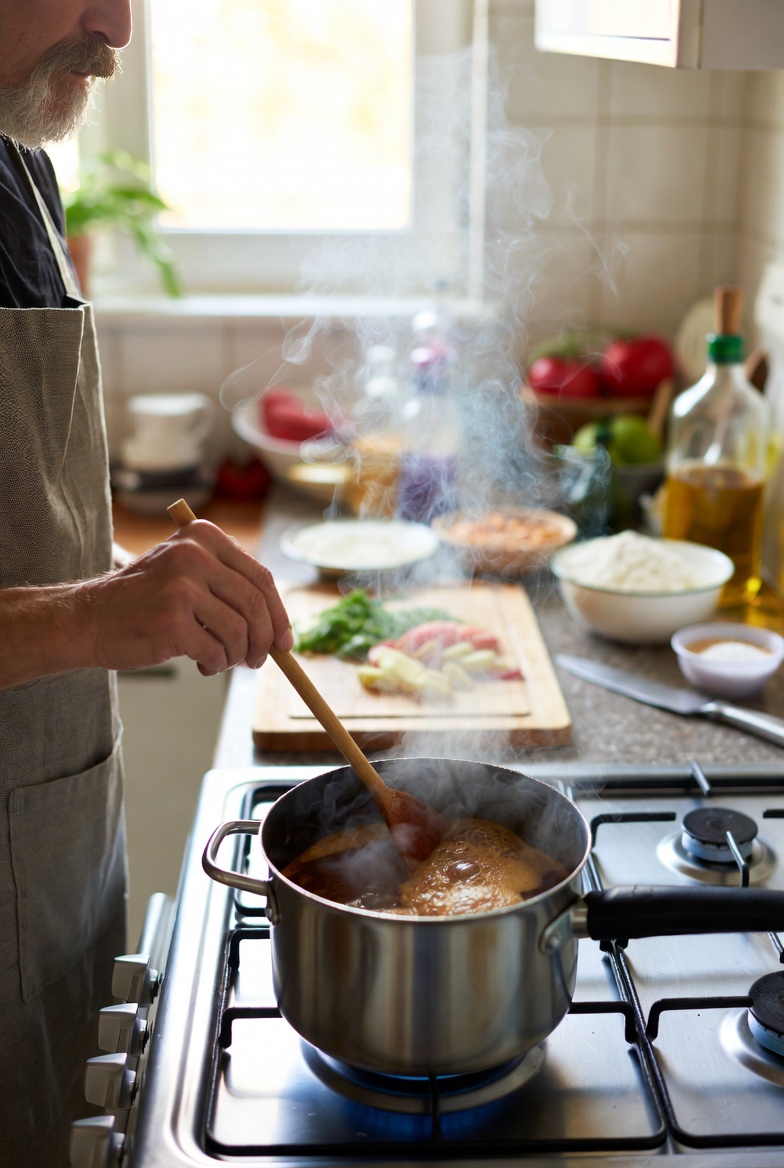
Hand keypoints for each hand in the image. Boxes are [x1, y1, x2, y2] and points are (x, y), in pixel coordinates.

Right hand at [80, 519, 292, 674]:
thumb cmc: (143, 602)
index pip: (261, 577)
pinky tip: (202, 663)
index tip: (285, 641)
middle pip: (255, 604)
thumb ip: (228, 586)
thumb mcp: (186, 573)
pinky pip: (216, 650)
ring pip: (239, 631)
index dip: (278, 613)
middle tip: (258, 661)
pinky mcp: (171, 620)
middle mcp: (194, 555)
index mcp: (203, 537)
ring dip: (237, 656)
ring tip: (222, 661)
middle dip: (264, 640)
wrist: (89, 619)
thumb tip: (278, 625)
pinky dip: (216, 664)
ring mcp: (182, 587)